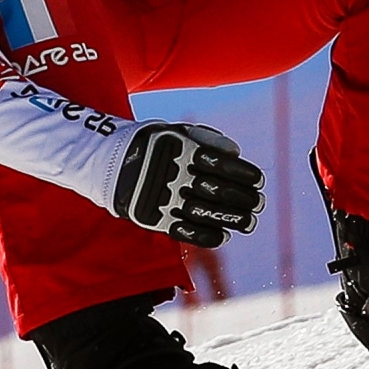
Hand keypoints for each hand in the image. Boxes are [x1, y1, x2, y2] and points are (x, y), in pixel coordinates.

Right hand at [112, 124, 264, 246]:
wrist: (110, 164)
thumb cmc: (152, 146)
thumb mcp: (175, 133)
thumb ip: (207, 139)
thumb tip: (235, 152)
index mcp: (181, 151)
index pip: (221, 164)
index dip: (243, 174)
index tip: (258, 180)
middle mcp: (175, 175)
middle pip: (218, 191)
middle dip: (244, 198)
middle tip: (259, 202)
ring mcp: (165, 198)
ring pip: (206, 214)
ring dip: (232, 220)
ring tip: (250, 222)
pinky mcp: (155, 219)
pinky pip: (185, 231)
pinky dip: (206, 235)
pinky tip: (224, 235)